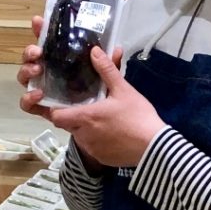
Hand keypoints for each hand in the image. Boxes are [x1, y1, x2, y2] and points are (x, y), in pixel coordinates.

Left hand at [18, 16, 164, 168]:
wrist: (155, 148)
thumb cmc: (138, 117)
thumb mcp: (123, 90)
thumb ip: (106, 70)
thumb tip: (94, 51)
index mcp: (85, 117)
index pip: (55, 115)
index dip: (55, 109)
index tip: (62, 100)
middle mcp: (83, 135)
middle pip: (67, 125)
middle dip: (73, 115)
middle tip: (87, 105)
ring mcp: (91, 148)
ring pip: (79, 135)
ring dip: (85, 127)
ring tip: (101, 117)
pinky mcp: (101, 158)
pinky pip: (92, 147)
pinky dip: (97, 139)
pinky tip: (111, 132)